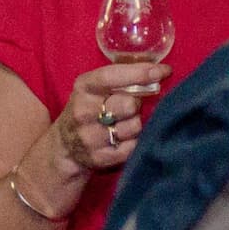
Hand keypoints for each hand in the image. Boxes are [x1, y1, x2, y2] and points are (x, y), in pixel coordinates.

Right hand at [53, 59, 170, 172]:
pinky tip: (124, 139)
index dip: (139, 73)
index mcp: (83, 88)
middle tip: (129, 107)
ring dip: (136, 124)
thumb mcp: (94, 88)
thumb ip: (120, 78)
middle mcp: (83, 112)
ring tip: (124, 125)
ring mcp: (90, 137)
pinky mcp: (100, 158)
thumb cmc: (88, 110)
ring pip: (135, 127)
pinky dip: (135, 142)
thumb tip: (159, 71)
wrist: (64, 147)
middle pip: (129, 104)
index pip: (111, 77)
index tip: (164, 71)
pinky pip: (134, 147)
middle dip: (136, 104)